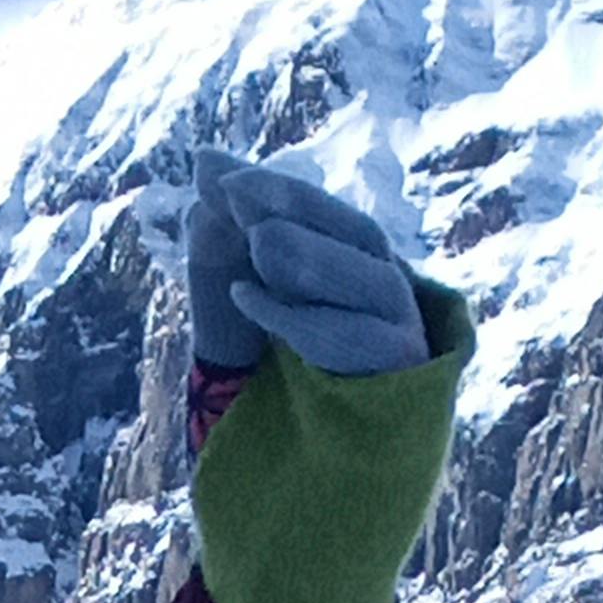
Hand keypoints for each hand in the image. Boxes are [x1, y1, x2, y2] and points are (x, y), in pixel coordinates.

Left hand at [185, 142, 439, 387]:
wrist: (299, 443)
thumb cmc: (278, 353)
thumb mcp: (238, 283)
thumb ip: (226, 225)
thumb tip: (204, 158)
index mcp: (357, 255)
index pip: (328, 212)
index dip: (282, 190)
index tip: (226, 179)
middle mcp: (386, 282)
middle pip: (360, 234)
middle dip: (299, 210)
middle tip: (238, 197)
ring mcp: (399, 325)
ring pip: (370, 282)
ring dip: (312, 257)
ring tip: (258, 241)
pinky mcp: (397, 369)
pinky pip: (357, 339)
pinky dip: (301, 318)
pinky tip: (247, 297)